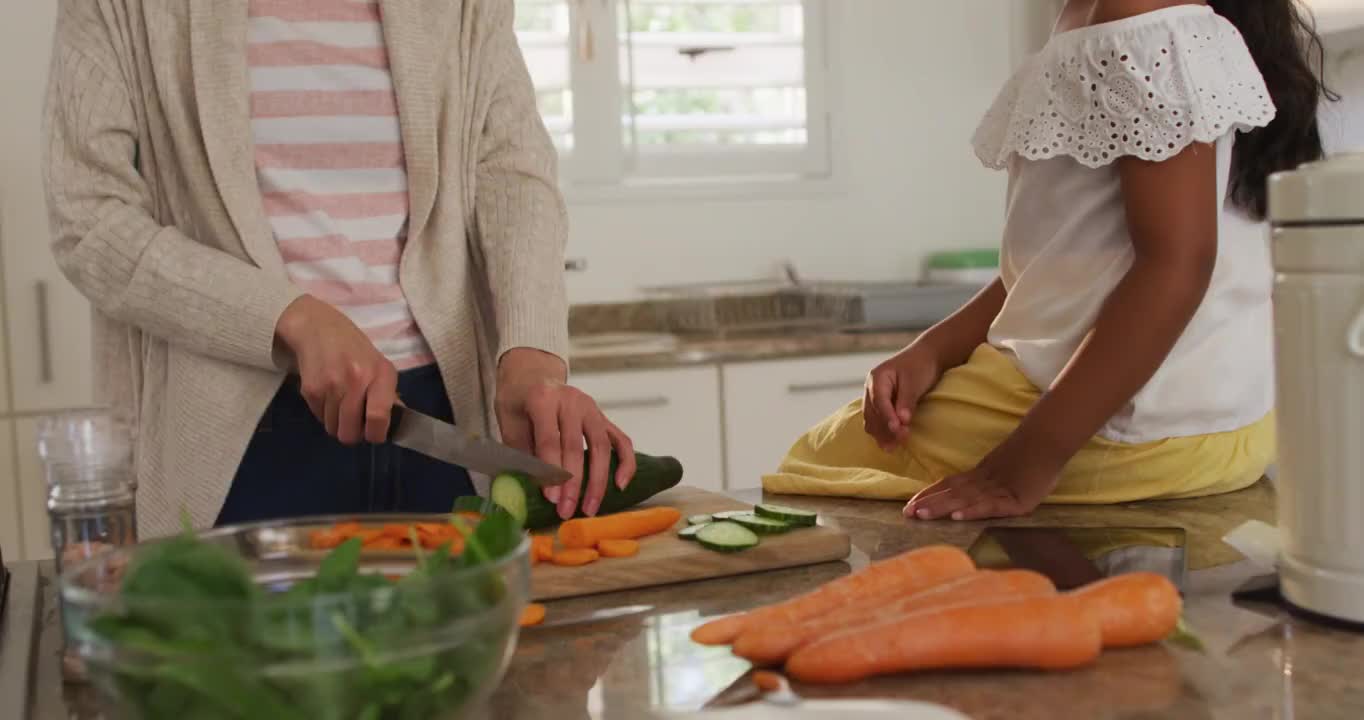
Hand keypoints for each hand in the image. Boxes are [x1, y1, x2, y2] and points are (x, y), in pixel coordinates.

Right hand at [276, 295, 397, 444]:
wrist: (317, 328)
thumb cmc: (354, 349)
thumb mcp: (379, 365)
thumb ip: (388, 394)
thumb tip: (397, 423)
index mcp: (380, 374)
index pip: (378, 417)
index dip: (376, 434)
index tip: (374, 434)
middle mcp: (356, 380)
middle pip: (350, 432)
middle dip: (353, 433)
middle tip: (355, 422)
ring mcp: (331, 386)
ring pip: (333, 428)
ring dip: (337, 422)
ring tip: (340, 403)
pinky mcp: (310, 390)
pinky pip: (319, 418)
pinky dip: (324, 413)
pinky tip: (328, 394)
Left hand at [495, 348, 635, 518]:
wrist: (533, 374)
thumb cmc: (518, 400)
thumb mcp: (508, 420)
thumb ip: (519, 450)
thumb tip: (529, 488)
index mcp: (543, 399)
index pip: (550, 440)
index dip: (551, 471)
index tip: (550, 498)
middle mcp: (571, 401)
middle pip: (576, 447)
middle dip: (572, 484)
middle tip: (565, 511)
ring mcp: (592, 408)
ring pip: (601, 447)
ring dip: (597, 481)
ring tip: (590, 508)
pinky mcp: (603, 417)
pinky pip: (621, 440)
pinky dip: (625, 462)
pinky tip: (621, 484)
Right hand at [863, 343, 944, 451]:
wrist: (926, 357)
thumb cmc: (920, 366)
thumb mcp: (914, 382)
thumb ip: (907, 402)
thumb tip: (901, 421)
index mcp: (877, 378)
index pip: (879, 401)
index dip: (887, 417)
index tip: (897, 430)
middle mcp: (871, 388)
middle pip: (871, 413)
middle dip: (883, 429)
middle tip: (900, 442)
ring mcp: (873, 397)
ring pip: (871, 420)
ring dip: (881, 433)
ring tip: (893, 447)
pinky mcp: (881, 404)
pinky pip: (876, 420)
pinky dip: (883, 431)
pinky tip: (891, 440)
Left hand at [903, 436, 1062, 520]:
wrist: (1050, 441)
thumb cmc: (1030, 456)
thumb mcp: (1003, 468)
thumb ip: (986, 479)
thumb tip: (967, 490)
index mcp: (980, 476)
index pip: (949, 485)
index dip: (929, 494)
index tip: (909, 503)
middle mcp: (984, 483)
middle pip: (951, 493)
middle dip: (928, 504)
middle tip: (906, 513)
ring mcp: (999, 491)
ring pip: (964, 500)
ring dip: (942, 508)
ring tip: (921, 515)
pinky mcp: (1016, 501)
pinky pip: (991, 507)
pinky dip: (973, 511)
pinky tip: (957, 517)